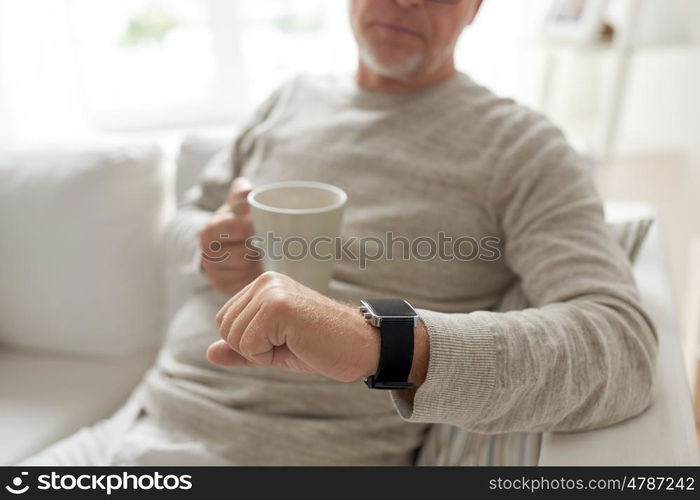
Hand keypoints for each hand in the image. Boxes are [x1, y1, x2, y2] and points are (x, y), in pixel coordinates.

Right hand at [199, 177, 261, 293]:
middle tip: (269, 240)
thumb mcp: (234, 205)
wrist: (224, 247)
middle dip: (260, 246)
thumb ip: (240, 193)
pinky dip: (255, 274)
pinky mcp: (222, 287)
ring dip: (259, 261)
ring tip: (263, 253)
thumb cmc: (234, 223)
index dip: (254, 226)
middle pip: (246, 252)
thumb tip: (246, 189)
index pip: (238, 228)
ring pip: (248, 268)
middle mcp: (207, 254)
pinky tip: (257, 266)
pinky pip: (246, 282)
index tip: (264, 225)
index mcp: (208, 231)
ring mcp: (213, 273)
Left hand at [206, 271, 380, 382]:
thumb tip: (209, 353)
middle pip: (226, 328)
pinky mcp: (278, 306)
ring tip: (296, 341)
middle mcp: (266, 281)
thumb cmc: (321, 346)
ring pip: (235, 337)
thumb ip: (241, 348)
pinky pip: (249, 345)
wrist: (361, 346)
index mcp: (264, 285)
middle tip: (291, 342)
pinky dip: (269, 356)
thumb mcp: (274, 349)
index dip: (250, 343)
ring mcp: (272, 291)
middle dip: (254, 348)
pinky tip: (297, 343)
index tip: (284, 339)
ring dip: (263, 352)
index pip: (226, 321)